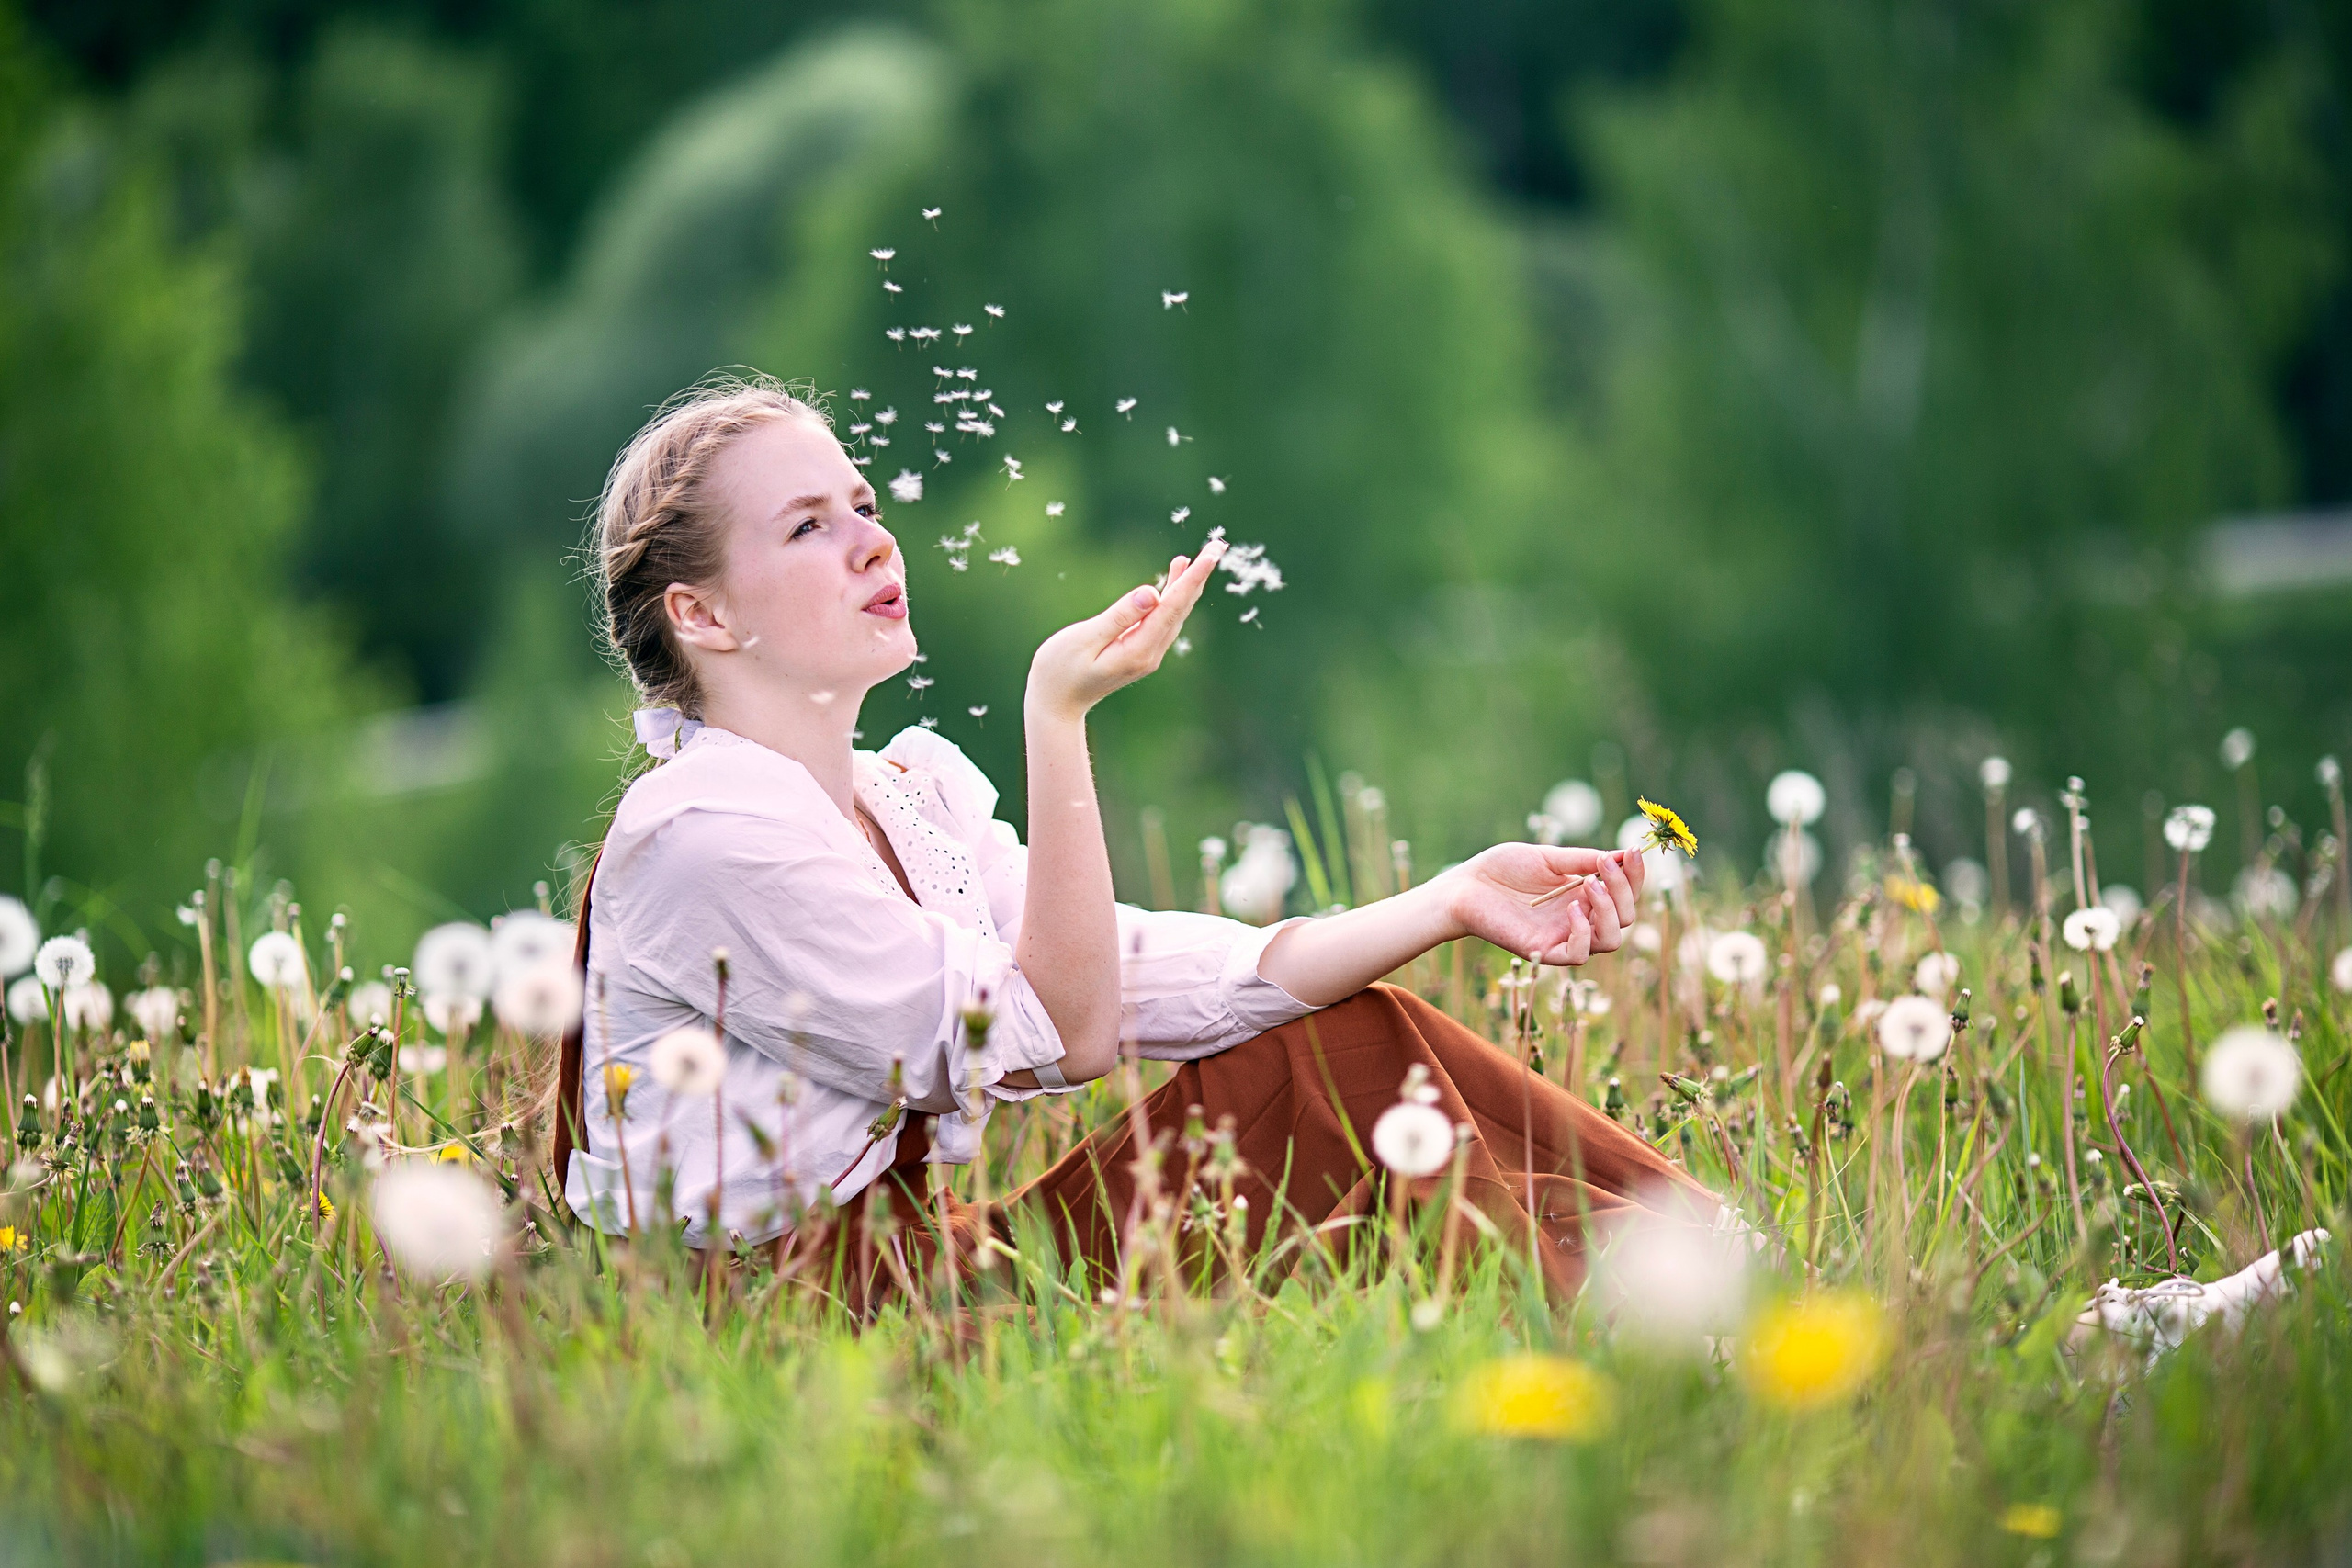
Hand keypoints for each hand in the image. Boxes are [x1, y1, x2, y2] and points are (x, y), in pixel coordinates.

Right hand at [1025, 542, 1223, 720]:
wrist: (1054, 704)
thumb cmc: (1059, 671)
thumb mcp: (1085, 639)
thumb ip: (1120, 616)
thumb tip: (1153, 592)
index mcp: (1138, 650)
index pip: (1172, 607)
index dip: (1192, 577)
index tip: (1211, 554)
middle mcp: (1150, 654)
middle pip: (1181, 609)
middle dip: (1199, 576)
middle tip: (1218, 545)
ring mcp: (1147, 655)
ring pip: (1175, 615)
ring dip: (1188, 585)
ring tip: (1202, 556)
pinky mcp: (1139, 652)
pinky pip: (1163, 620)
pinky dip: (1173, 597)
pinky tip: (1175, 580)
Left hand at [1439, 844, 1644, 965]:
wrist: (1464, 885)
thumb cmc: (1502, 870)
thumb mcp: (1548, 858)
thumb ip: (1583, 860)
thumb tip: (1623, 855)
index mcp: (1584, 896)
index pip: (1626, 893)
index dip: (1635, 875)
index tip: (1633, 851)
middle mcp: (1579, 919)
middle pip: (1625, 917)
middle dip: (1624, 890)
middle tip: (1603, 865)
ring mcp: (1563, 936)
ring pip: (1609, 940)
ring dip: (1609, 912)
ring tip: (1589, 885)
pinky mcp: (1543, 951)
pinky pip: (1577, 955)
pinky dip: (1583, 933)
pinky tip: (1571, 908)